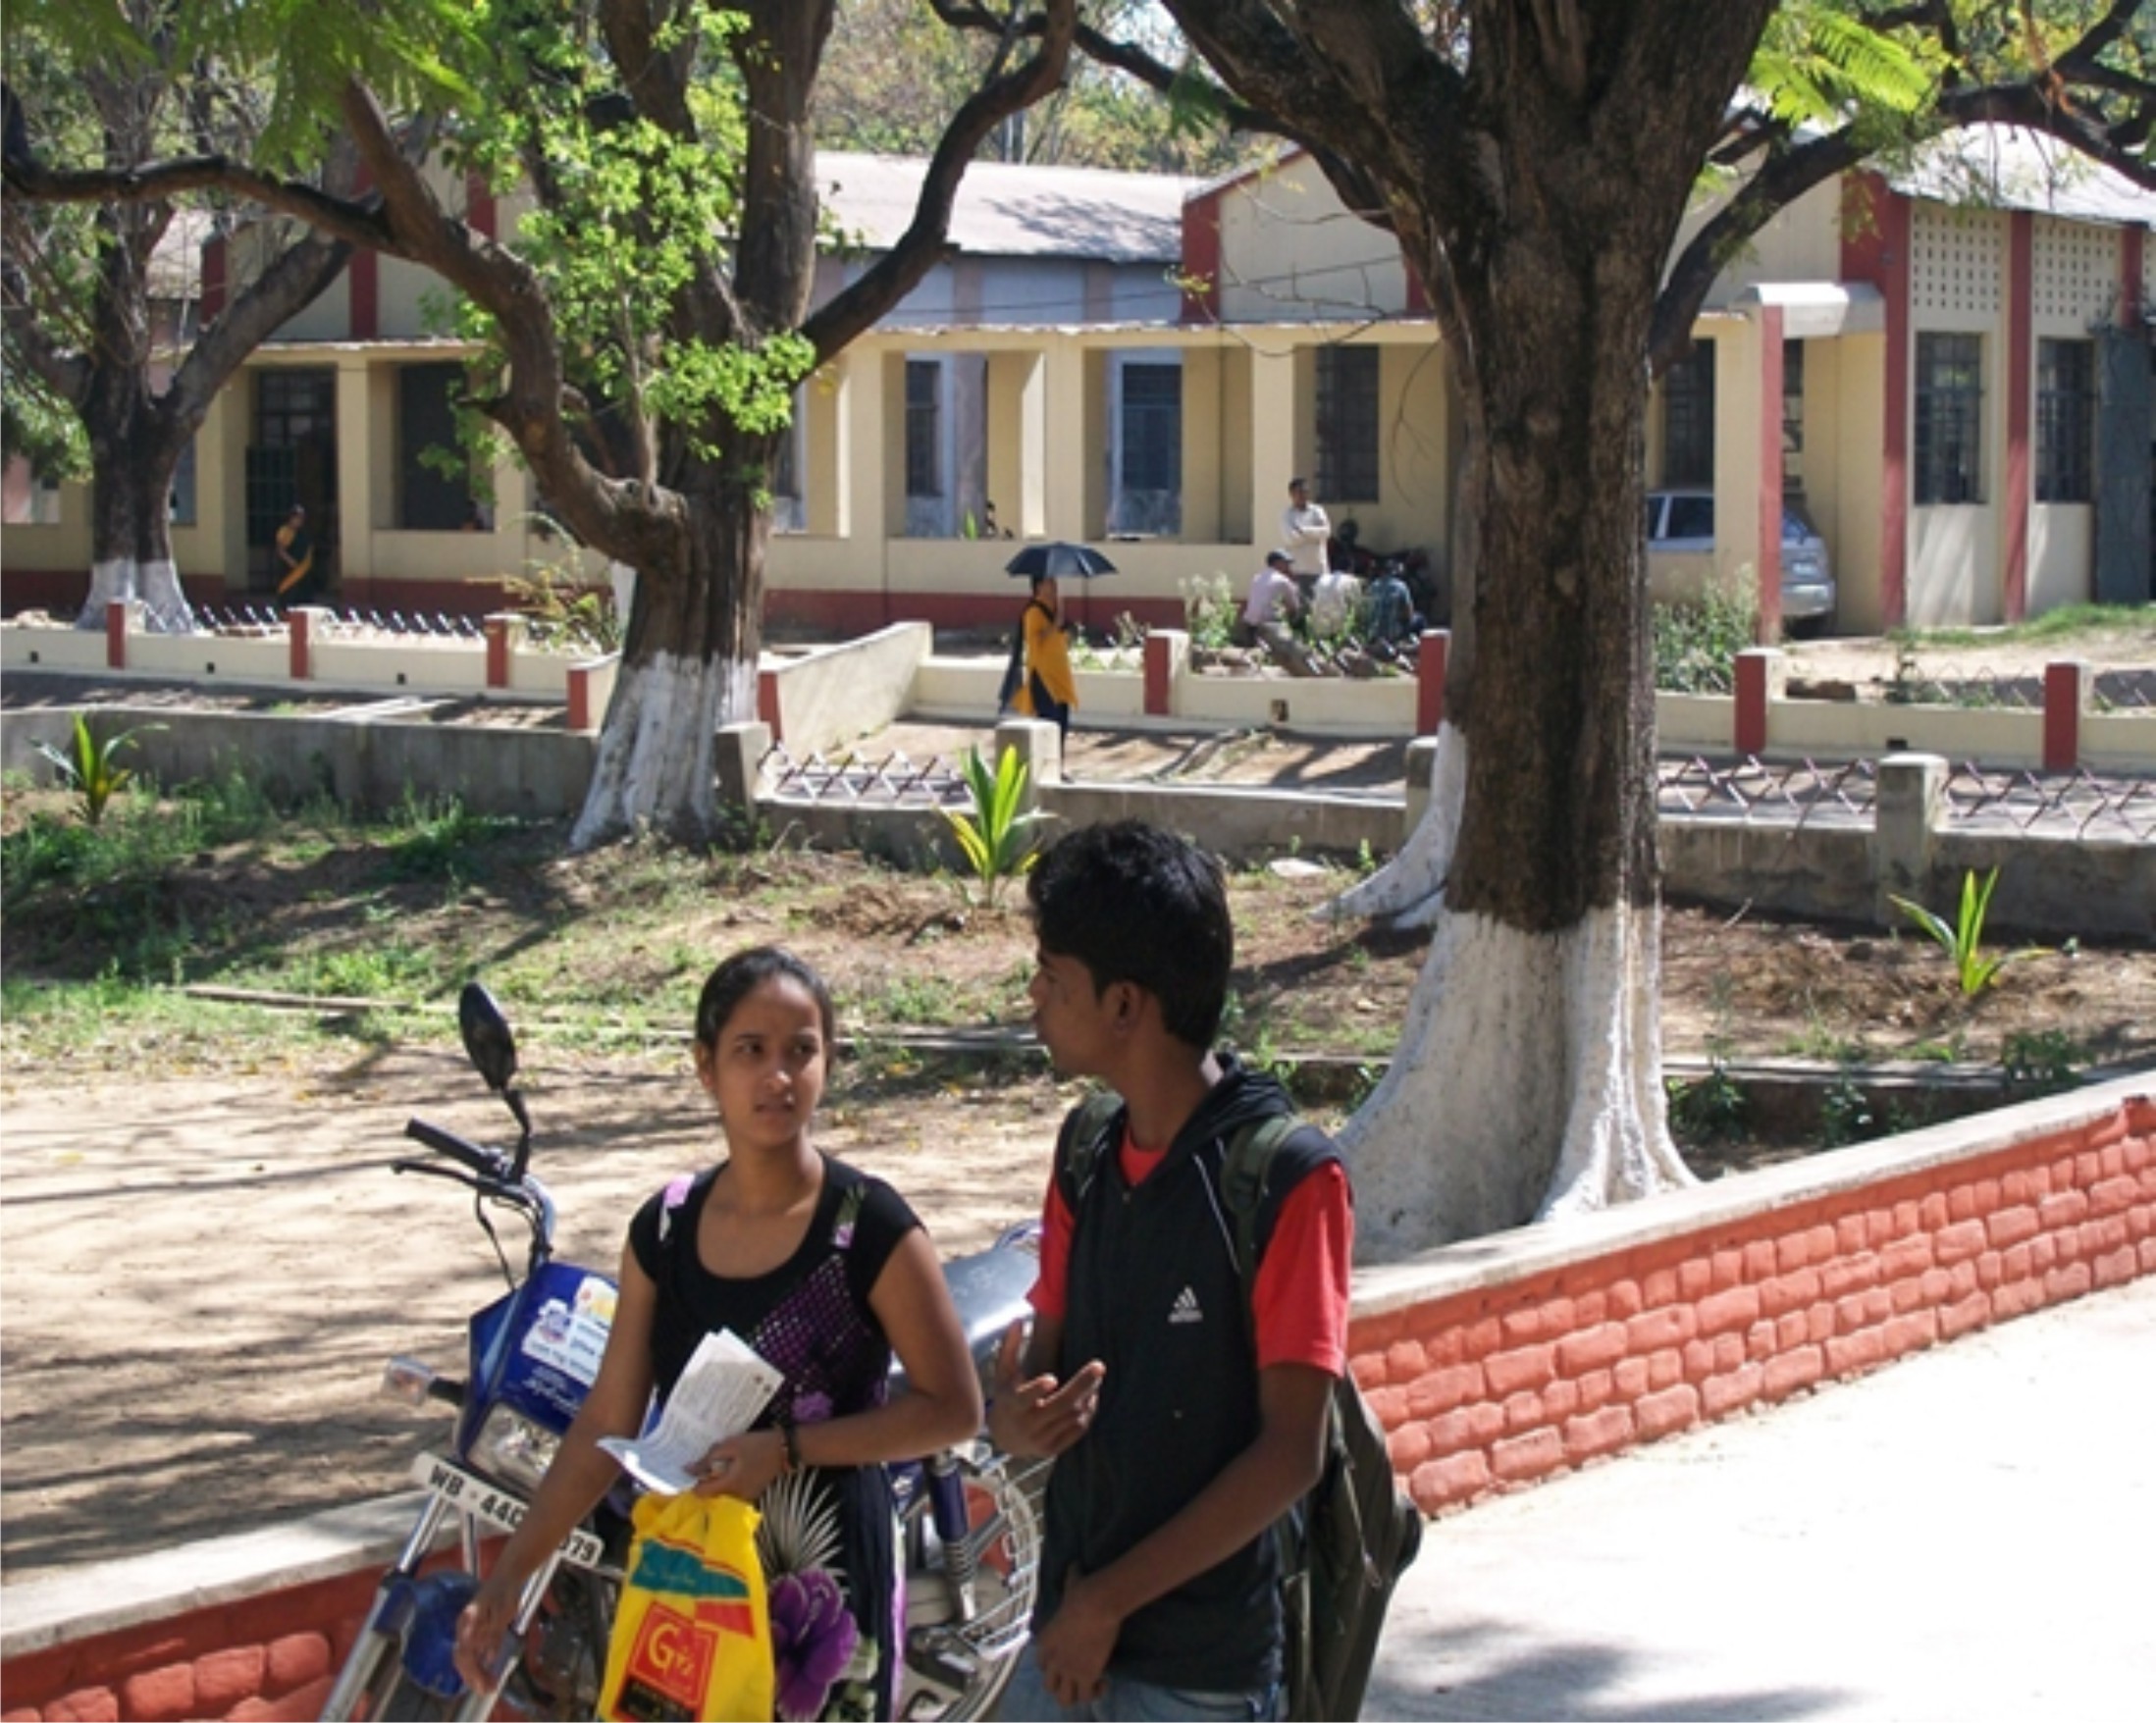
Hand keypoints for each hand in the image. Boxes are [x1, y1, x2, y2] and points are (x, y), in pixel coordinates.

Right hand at [452, 1573, 520, 1693]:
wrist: (507, 1577)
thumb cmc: (504, 1591)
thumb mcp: (502, 1612)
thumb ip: (494, 1634)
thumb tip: (487, 1658)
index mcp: (467, 1622)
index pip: (465, 1654)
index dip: (473, 1672)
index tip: (481, 1684)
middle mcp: (464, 1628)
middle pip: (463, 1659)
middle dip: (474, 1677)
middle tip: (487, 1689)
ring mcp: (470, 1629)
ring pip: (468, 1658)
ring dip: (476, 1674)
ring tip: (489, 1686)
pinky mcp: (479, 1631)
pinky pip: (476, 1652)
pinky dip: (481, 1665)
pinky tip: (488, 1674)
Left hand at [691, 1427, 786, 1499]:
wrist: (786, 1449)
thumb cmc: (757, 1445)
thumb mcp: (731, 1445)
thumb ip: (708, 1458)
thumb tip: (688, 1469)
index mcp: (729, 1485)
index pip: (701, 1492)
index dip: (694, 1481)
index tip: (695, 1468)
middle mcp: (736, 1496)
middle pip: (712, 1492)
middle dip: (709, 1477)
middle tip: (713, 1460)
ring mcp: (746, 1497)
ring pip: (724, 1491)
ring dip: (721, 1478)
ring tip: (728, 1461)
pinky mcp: (753, 1493)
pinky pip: (735, 1490)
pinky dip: (732, 1480)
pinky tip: (738, 1466)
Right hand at [986, 1322, 1103, 1459]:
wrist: (1006, 1438)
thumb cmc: (1006, 1396)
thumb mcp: (1003, 1373)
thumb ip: (1009, 1347)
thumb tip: (1018, 1321)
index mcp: (1011, 1404)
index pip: (1024, 1398)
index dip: (1037, 1389)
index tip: (1052, 1378)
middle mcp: (1026, 1424)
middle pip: (1060, 1405)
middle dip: (1081, 1385)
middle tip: (1099, 1366)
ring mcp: (1040, 1439)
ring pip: (1072, 1416)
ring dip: (1088, 1397)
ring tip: (1096, 1379)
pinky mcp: (1052, 1450)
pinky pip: (1077, 1430)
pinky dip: (1088, 1413)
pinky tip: (1091, 1398)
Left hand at [1032, 1567, 1120, 1707]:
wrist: (1096, 1604)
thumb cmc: (1083, 1592)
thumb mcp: (1071, 1584)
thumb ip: (1070, 1578)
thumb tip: (1074, 1564)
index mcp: (1046, 1640)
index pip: (1040, 1663)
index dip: (1050, 1664)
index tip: (1062, 1660)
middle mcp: (1053, 1659)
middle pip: (1049, 1685)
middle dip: (1060, 1683)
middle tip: (1075, 1677)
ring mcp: (1068, 1670)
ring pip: (1064, 1698)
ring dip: (1076, 1694)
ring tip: (1089, 1686)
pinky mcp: (1086, 1676)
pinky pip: (1087, 1696)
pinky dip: (1095, 1693)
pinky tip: (1104, 1683)